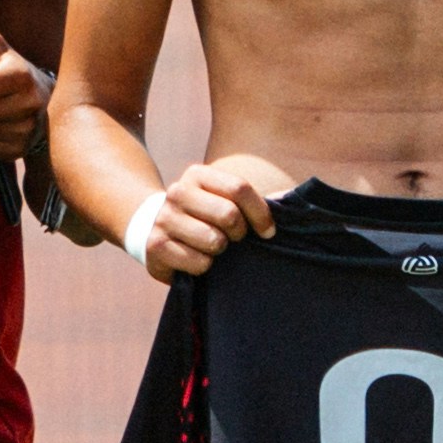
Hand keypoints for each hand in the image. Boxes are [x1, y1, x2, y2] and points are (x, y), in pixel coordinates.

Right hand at [125, 155, 294, 280]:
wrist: (154, 230)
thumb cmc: (203, 217)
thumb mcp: (222, 200)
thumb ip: (251, 200)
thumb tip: (289, 202)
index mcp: (197, 175)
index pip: (239, 188)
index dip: (261, 213)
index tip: (268, 232)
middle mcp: (177, 192)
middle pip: (229, 214)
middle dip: (239, 233)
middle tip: (234, 239)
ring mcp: (164, 219)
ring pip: (214, 241)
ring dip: (220, 251)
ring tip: (212, 247)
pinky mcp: (156, 246)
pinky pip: (200, 263)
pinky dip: (205, 267)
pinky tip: (197, 259)